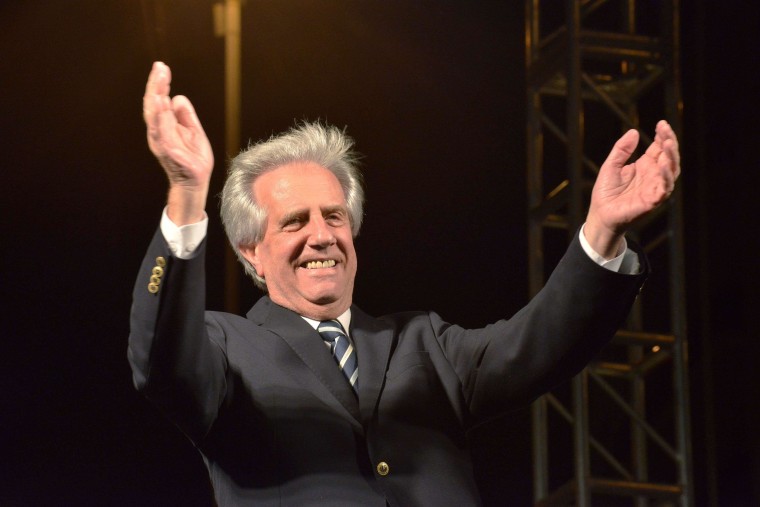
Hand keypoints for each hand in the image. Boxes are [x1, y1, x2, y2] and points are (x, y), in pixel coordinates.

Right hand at [143, 62, 213, 223]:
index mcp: (163, 126)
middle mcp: (158, 132)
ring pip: (154, 117)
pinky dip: (161, 119)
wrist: (196, 181)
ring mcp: (162, 142)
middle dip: (155, 85)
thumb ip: (185, 115)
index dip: (159, 84)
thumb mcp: (193, 130)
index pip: (158, 101)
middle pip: (153, 105)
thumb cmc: (193, 157)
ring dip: (156, 99)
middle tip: (159, 67)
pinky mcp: (170, 152)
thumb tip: (177, 97)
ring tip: (158, 83)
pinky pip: (163, 133)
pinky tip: (162, 106)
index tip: (162, 67)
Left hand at [585, 120, 680, 256]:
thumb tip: (633, 132)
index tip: (661, 123)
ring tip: (668, 143)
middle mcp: (653, 175)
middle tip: (665, 130)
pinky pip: (664, 188)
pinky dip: (666, 176)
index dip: (662, 136)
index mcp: (645, 166)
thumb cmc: (606, 192)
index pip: (659, 148)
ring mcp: (655, 187)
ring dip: (672, 157)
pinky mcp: (653, 200)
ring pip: (671, 171)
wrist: (600, 215)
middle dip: (669, 142)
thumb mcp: (611, 166)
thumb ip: (621, 150)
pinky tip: (663, 164)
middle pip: (669, 156)